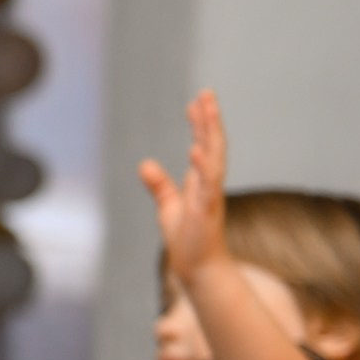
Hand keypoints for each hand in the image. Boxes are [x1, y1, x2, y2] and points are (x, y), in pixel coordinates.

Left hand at [140, 90, 228, 281]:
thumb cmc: (187, 237)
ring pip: (214, 159)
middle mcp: (210, 184)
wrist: (196, 266)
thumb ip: (160, 184)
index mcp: (201, 181)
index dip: (200, 123)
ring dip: (211, 135)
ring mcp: (210, 196)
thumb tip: (145, 163)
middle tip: (207, 93)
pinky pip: (208, 185)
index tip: (197, 100)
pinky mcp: (206, 211)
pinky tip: (196, 149)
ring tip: (206, 111)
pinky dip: (203, 167)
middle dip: (210, 119)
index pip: (203, 145)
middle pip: (213, 145)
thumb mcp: (168, 205)